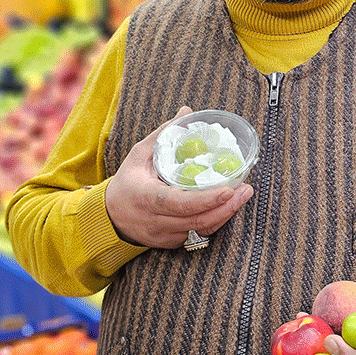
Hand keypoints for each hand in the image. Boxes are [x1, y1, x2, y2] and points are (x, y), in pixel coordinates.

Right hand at [104, 106, 253, 248]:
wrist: (109, 217)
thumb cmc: (127, 182)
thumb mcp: (139, 155)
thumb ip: (165, 134)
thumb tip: (187, 111)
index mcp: (146, 197)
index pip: (179, 202)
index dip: (206, 199)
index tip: (228, 189)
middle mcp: (156, 220)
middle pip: (197, 219)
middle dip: (226, 206)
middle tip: (246, 189)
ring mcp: (164, 235)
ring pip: (201, 230)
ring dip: (225, 214)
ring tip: (243, 195)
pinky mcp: (171, 242)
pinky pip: (198, 234)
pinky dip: (215, 221)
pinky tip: (228, 207)